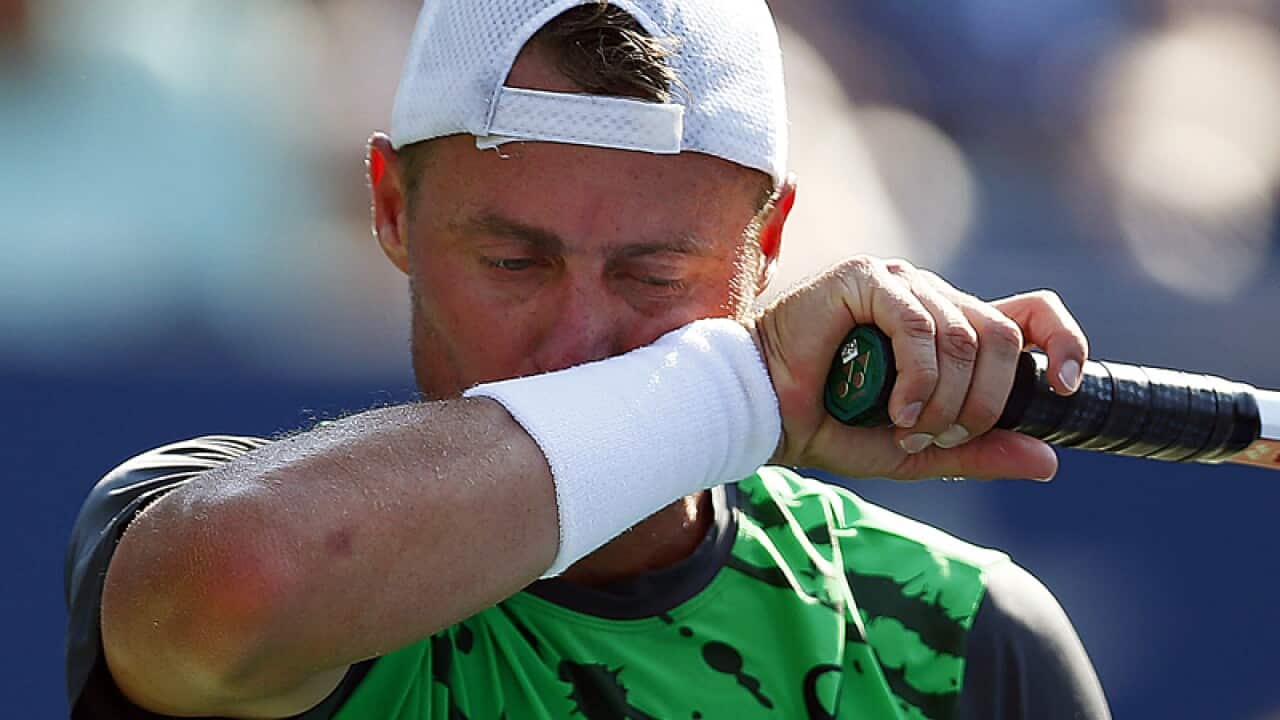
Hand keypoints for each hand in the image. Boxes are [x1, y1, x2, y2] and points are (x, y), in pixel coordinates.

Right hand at [751, 256, 1088, 480]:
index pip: (1031, 312)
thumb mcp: (918, 451)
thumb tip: (1050, 460)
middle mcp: (933, 298)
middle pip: (1004, 336)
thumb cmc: (831, 424)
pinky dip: (917, 377)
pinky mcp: (865, 278)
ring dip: (945, 399)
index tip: (1067, 387)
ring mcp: (900, 282)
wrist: (764, 412)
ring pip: (964, 335)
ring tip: (906, 428)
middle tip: (938, 438)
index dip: (1063, 340)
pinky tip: (894, 408)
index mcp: (951, 328)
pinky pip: (920, 324)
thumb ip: (979, 451)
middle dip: (984, 403)